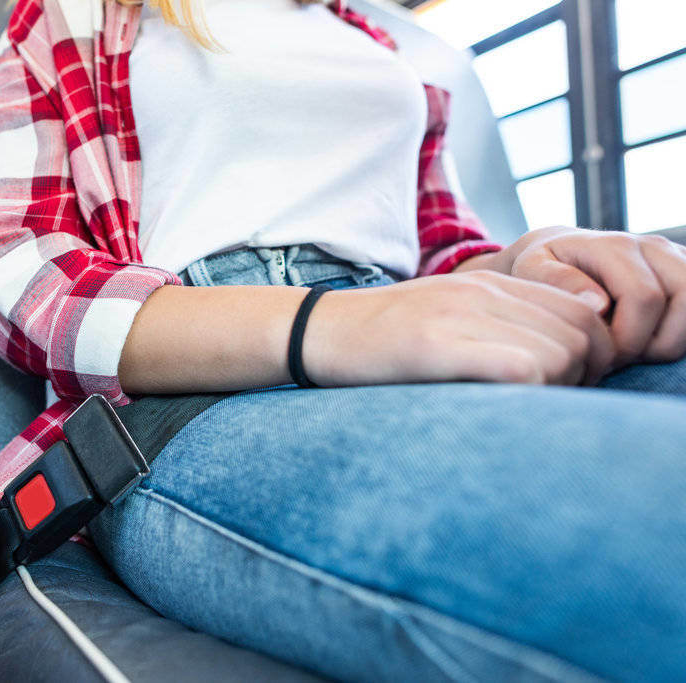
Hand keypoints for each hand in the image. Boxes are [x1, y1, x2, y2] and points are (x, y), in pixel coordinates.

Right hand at [304, 270, 616, 387]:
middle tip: (548, 401)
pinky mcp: (436, 345)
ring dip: (555, 388)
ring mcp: (460, 315)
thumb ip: (497, 322)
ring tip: (520, 405)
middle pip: (582, 334)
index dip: (591, 353)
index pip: (583, 311)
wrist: (318, 331)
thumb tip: (555, 358)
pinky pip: (522, 367)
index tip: (565, 384)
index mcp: (489, 283)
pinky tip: (498, 403)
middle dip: (582, 375)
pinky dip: (528, 391)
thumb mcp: (446, 315)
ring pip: (560, 353)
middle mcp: (483, 291)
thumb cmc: (380, 339)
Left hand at [496, 227, 685, 367]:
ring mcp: (674, 257)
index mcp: (615, 246)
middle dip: (654, 343)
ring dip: (673, 339)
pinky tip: (648, 339)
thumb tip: (599, 303)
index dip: (628, 337)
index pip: (644, 298)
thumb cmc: (538, 268)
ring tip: (635, 349)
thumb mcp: (529, 270)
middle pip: (685, 301)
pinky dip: (680, 331)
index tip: (601, 355)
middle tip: (619, 357)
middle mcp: (652, 246)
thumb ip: (557, 282)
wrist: (557, 253)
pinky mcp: (684, 271)